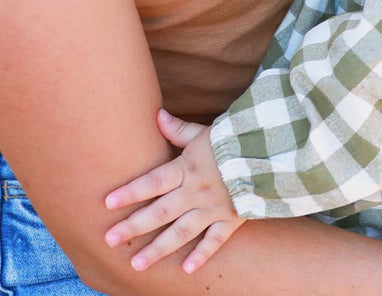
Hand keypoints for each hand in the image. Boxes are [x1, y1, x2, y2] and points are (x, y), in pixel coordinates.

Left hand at [104, 109, 244, 272]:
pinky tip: (187, 269)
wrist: (272, 149)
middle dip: (134, 226)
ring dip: (158, 249)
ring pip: (181, 231)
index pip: (153, 181)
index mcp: (188, 168)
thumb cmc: (236, 137)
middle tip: (109, 239)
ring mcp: (214, 207)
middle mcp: (196, 191)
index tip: (107, 203)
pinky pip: (215, 239)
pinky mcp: (232, 217)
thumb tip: (156, 115)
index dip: (130, 192)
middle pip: (160, 211)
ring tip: (137, 264)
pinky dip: (202, 254)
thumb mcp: (205, 132)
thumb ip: (179, 130)